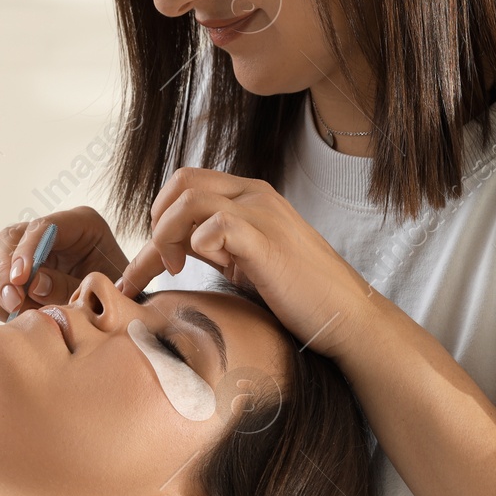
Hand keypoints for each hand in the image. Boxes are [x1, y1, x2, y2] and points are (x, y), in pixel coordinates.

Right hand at [0, 206, 128, 319]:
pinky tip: (11, 312)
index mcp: (80, 224)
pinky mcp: (16, 274)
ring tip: (15, 310)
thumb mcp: (101, 291)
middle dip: (4, 271)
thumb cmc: (116, 298)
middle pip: (9, 238)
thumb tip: (33, 284)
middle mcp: (50, 233)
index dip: (25, 251)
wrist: (117, 314)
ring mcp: (29, 252)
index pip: (42, 227)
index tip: (20, 279)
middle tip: (13, 301)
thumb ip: (68, 286)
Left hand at [115, 167, 377, 359]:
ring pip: (190, 197)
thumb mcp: (245, 259)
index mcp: (249, 196)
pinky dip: (196, 244)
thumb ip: (214, 244)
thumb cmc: (297, 293)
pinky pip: (216, 225)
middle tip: (162, 260)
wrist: (347, 315)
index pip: (187, 184)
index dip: (158, 216)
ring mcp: (263, 215)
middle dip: (157, 219)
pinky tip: (200, 268)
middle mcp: (255, 195)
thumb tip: (171, 247)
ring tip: (175, 267)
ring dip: (167, 233)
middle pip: (182, 180)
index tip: (148, 260)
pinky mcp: (267, 242)